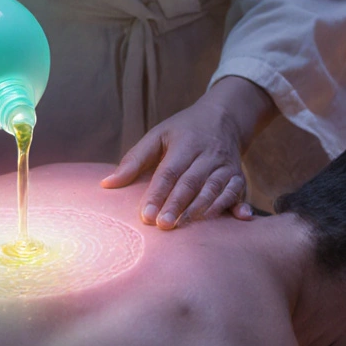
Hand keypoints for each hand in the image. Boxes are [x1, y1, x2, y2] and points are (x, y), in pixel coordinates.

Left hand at [101, 77, 275, 229]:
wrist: (224, 117)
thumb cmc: (184, 131)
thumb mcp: (157, 136)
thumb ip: (134, 160)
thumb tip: (106, 184)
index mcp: (184, 144)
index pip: (168, 172)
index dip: (157, 194)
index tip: (146, 216)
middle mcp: (207, 155)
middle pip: (190, 183)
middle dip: (177, 205)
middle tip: (163, 226)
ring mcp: (225, 166)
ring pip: (214, 190)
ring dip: (201, 210)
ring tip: (186, 228)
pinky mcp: (238, 176)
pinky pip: (238, 192)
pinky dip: (238, 205)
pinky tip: (239, 218)